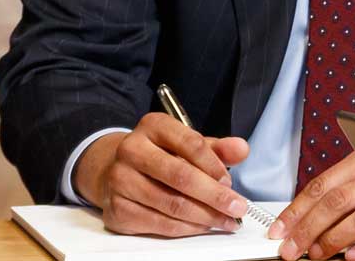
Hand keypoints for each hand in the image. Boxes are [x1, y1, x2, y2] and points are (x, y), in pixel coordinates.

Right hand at [76, 112, 252, 236]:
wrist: (113, 171)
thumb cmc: (158, 157)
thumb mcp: (185, 145)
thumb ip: (216, 148)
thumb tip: (241, 149)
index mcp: (153, 126)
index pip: (190, 143)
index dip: (214, 166)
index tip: (230, 183)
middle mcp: (132, 150)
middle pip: (180, 176)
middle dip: (214, 196)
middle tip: (236, 207)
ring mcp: (121, 180)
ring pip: (171, 204)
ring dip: (204, 216)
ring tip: (224, 220)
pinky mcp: (117, 209)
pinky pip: (159, 224)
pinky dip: (186, 228)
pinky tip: (201, 226)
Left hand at [271, 152, 354, 259]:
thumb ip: (340, 190)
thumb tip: (303, 218)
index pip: (321, 185)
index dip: (296, 210)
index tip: (279, 230)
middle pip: (336, 201)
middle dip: (307, 228)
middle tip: (290, 249)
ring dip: (334, 239)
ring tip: (317, 254)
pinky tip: (352, 256)